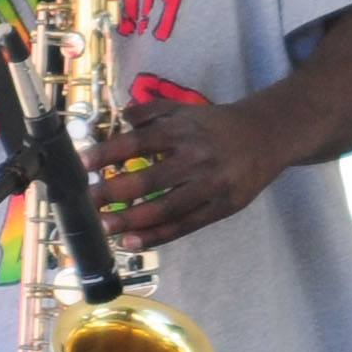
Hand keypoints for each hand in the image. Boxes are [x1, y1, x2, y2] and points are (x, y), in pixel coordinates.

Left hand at [80, 94, 294, 250]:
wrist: (269, 136)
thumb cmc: (218, 125)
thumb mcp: (186, 110)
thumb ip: (153, 111)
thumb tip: (120, 117)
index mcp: (182, 132)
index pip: (138, 143)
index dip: (108, 154)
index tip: (82, 164)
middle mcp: (195, 159)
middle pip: (149, 180)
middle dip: (114, 193)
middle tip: (86, 203)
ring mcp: (210, 186)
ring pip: (165, 208)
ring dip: (131, 220)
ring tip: (104, 227)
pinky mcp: (221, 208)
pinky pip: (185, 226)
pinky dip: (157, 236)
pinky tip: (132, 241)